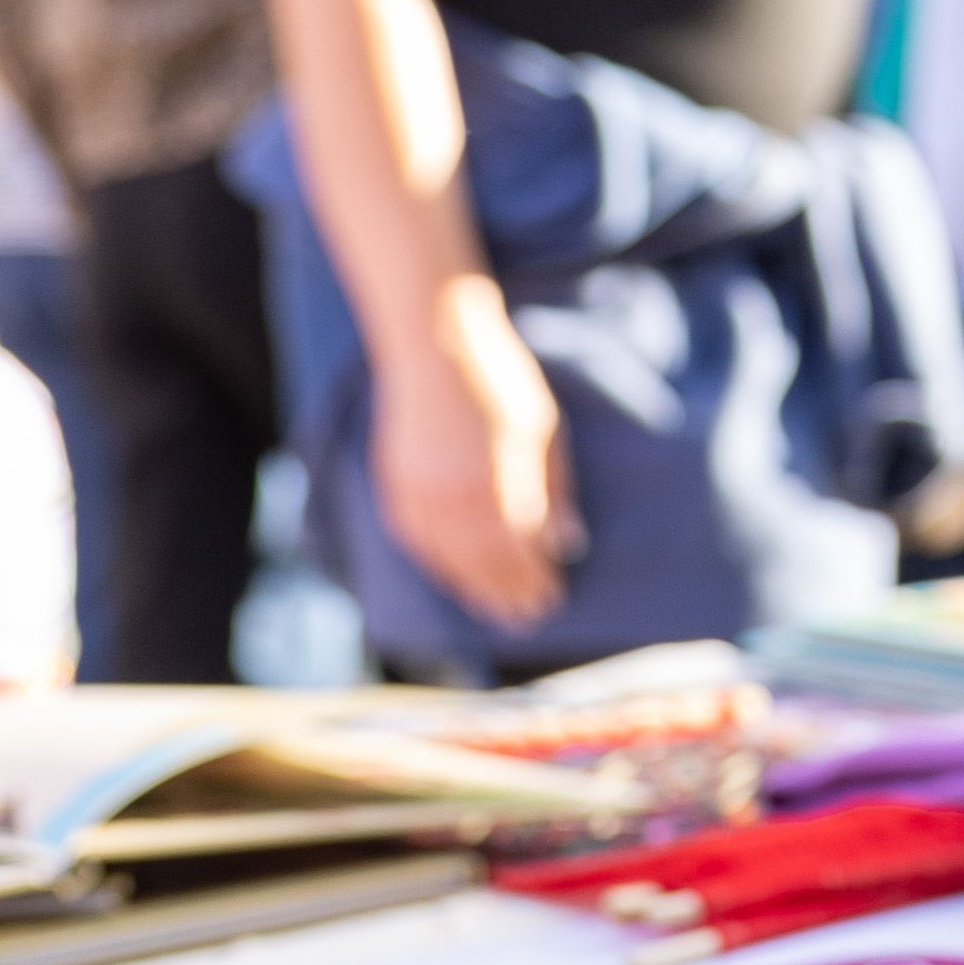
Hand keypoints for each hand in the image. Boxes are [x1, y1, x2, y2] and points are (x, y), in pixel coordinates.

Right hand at [372, 280, 571, 627]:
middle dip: (507, 592)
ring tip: (492, 607)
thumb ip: (553, 493)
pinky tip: (453, 573)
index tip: (551, 598)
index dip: (535, 580)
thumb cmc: (501, 383)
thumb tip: (567, 545)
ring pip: (449, 560)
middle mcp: (457, 502)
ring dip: (473, 588)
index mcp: (499, 489)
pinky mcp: (396, 488)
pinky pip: (418, 542)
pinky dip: (438, 564)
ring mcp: (421, 497)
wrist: (436, 347)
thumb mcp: (544, 433)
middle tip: (526, 617)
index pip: (521, 554)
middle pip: (485, 564)